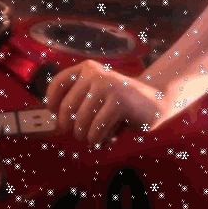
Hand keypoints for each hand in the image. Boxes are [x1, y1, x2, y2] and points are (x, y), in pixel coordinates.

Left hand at [45, 61, 166, 145]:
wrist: (156, 101)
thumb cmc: (121, 104)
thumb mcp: (98, 97)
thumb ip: (78, 104)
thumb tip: (55, 124)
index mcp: (87, 69)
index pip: (58, 83)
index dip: (51, 102)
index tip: (54, 115)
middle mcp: (95, 74)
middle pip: (66, 107)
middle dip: (69, 127)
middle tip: (79, 135)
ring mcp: (107, 86)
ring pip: (80, 121)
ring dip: (85, 136)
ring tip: (94, 139)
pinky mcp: (118, 102)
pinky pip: (96, 128)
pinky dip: (98, 139)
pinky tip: (107, 139)